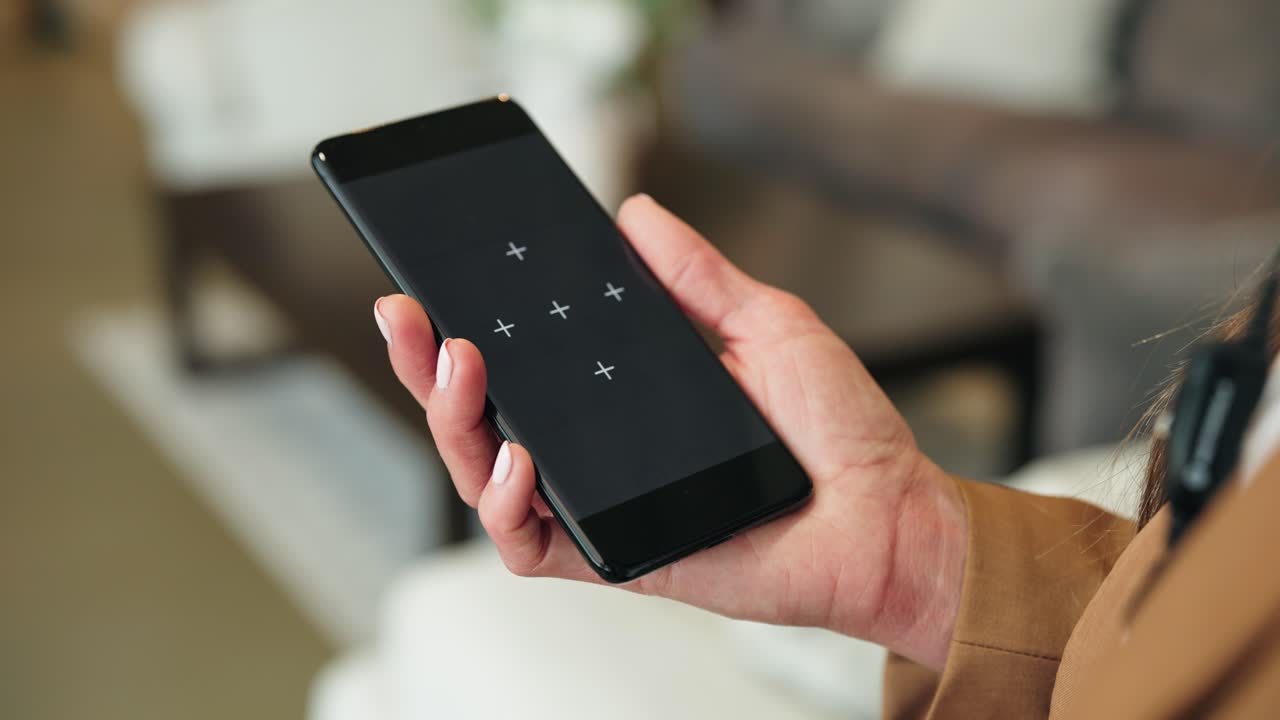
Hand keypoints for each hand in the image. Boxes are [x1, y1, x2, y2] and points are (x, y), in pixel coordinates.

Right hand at [374, 194, 965, 669]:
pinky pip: (528, 546)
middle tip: (411, 316)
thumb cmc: (837, 430)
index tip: (430, 278)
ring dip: (452, 423)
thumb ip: (696, 275)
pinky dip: (504, 506)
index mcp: (620, 392)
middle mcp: (596, 446)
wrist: (885, 512)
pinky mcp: (613, 556)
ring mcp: (599, 502)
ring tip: (461, 370)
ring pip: (483, 475)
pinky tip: (516, 458)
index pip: (522, 357)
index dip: (462, 324)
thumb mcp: (765, 324)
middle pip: (479, 412)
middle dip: (426, 365)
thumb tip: (636, 214)